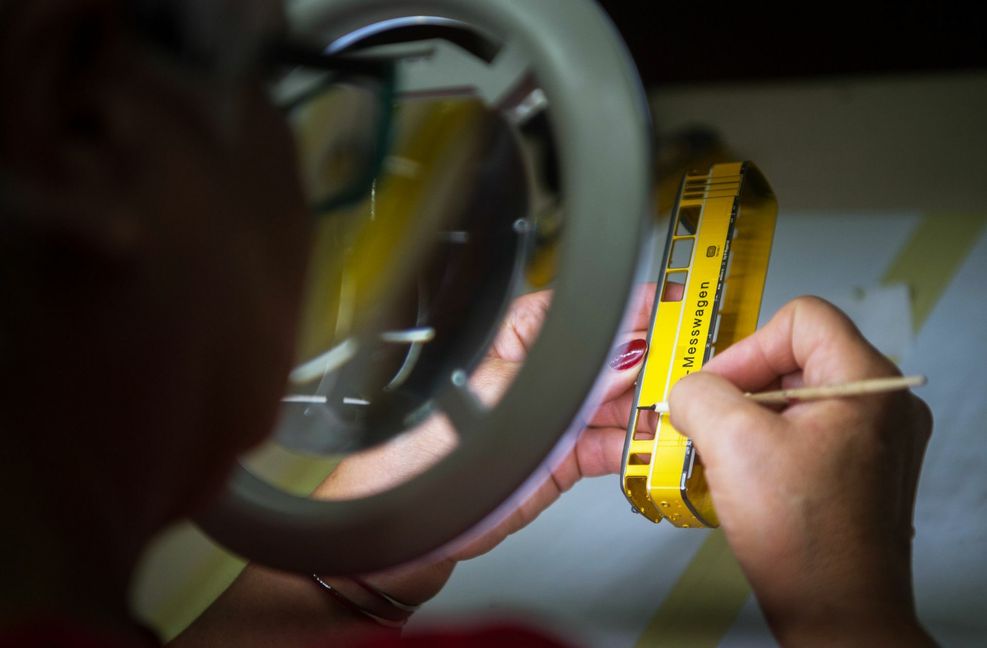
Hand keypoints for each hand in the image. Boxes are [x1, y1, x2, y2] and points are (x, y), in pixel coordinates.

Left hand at [313, 286, 657, 605]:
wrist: (410, 530)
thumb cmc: (420, 456)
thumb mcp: (498, 401)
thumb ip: (566, 380)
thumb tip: (622, 358)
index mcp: (517, 343)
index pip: (587, 317)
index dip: (633, 310)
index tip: (675, 309)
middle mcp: (541, 377)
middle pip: (614, 359)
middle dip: (656, 360)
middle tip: (692, 365)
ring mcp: (556, 419)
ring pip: (620, 404)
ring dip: (653, 406)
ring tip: (683, 408)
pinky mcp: (564, 459)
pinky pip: (612, 446)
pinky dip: (638, 447)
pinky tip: (657, 443)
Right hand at [668, 296, 933, 645]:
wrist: (838, 617)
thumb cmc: (807, 542)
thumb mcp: (732, 445)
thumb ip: (699, 393)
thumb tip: (687, 388)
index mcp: (868, 384)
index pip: (802, 318)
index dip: (749, 346)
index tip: (718, 386)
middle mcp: (883, 406)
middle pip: (796, 357)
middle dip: (741, 388)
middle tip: (709, 422)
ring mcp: (876, 442)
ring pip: (796, 398)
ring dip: (749, 421)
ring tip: (726, 457)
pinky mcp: (861, 472)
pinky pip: (805, 433)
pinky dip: (768, 446)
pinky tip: (747, 480)